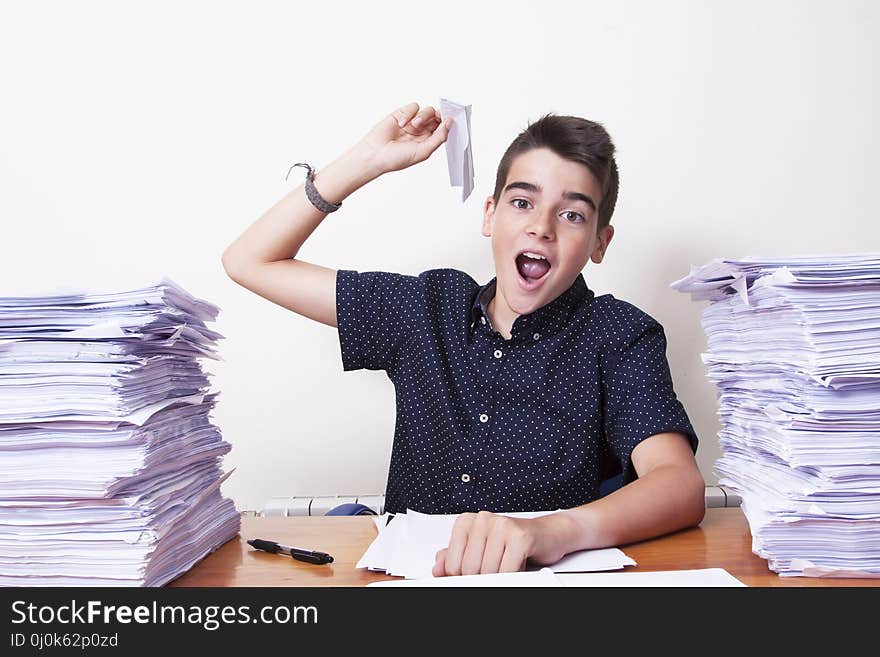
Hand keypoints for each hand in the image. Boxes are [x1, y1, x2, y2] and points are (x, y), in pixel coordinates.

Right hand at [354, 102, 452, 175]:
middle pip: (437, 117)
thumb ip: (439, 137)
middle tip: (436, 117)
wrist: (375, 154)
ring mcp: (411, 122)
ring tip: (414, 125)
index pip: (443, 128)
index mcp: (428, 141)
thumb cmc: (397, 158)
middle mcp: (421, 131)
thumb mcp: (423, 151)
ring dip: (423, 116)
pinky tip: (401, 123)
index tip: (451, 117)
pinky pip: (412, 107)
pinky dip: (409, 113)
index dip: (448, 122)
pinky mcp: (401, 114)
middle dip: (438, 116)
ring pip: (426, 110)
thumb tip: (450, 123)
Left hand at [432, 511, 568, 576]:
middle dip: (482, 578)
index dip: (463, 577)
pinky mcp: (520, 536)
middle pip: (469, 570)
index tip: (474, 576)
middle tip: (495, 571)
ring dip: (499, 576)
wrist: (546, 533)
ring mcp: (501, 526)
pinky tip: (516, 565)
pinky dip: (511, 575)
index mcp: (467, 522)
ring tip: (506, 565)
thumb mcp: (480, 548)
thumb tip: (437, 568)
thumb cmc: (512, 541)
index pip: (453, 564)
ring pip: (487, 572)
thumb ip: (456, 556)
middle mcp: (482, 520)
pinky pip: (507, 570)